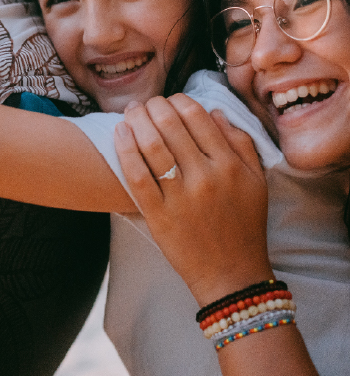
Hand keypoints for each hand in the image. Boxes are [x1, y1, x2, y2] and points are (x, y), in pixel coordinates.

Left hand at [114, 93, 271, 307]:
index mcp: (228, 165)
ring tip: (130, 111)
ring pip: (151, 146)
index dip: (178, 101)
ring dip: (136, 120)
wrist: (231, 275)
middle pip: (170, 125)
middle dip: (153, 106)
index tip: (170, 100)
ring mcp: (179, 197)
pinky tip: (119, 133)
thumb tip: (214, 112)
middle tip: (145, 103)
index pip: (197, 117)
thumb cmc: (244, 225)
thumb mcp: (256, 181)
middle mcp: (204, 177)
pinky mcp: (158, 215)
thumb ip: (240, 143)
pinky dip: (125, 150)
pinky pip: (136, 176)